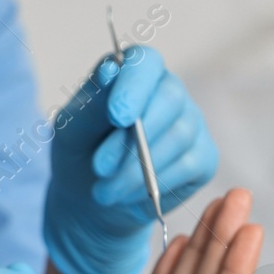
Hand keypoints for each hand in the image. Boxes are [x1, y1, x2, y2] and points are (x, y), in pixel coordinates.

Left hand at [45, 45, 218, 273]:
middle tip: (99, 171)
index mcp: (134, 76)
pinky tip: (134, 197)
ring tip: (105, 190)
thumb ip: (92, 107)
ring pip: (182, 141)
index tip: (117, 116)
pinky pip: (193, 169)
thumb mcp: (70, 134)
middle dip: (133, 143)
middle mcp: (170, 97)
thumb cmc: (76, 163)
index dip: (135, 89)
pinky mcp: (203, 163)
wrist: (88, 207)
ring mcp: (191, 130)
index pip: (145, 66)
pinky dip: (160, 185)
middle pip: (169, 105)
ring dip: (141, 171)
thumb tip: (112, 80)